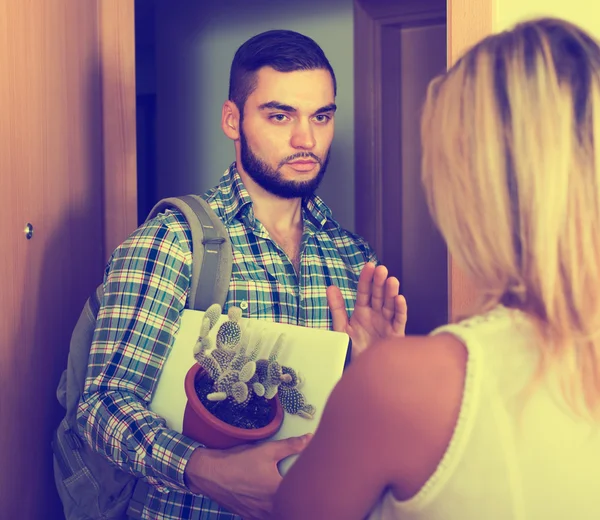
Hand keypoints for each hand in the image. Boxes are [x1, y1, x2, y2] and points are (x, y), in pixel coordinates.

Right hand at [184, 434, 311, 519]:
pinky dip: (270, 510)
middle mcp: (269, 509)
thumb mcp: (266, 450)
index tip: (312, 484)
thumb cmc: (237, 463)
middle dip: (296, 499)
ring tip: (284, 493)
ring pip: (277, 513)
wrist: (210, 474)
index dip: (307, 490)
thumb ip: (290, 446)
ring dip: (283, 506)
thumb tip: (308, 439)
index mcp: (277, 494)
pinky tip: (267, 500)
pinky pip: (265, 517)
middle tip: (300, 490)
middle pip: (289, 507)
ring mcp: (258, 515)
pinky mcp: (249, 516)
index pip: (300, 495)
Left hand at [327, 262, 406, 358]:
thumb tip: (330, 287)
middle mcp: (375, 314)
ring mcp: (386, 323)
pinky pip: (399, 320)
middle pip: (378, 295)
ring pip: (390, 305)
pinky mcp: (395, 334)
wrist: (362, 370)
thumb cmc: (352, 349)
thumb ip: (336, 307)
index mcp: (362, 311)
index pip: (364, 291)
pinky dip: (400, 310)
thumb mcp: (341, 327)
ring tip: (392, 280)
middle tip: (381, 270)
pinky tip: (399, 299)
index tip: (369, 266)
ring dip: (391, 292)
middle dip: (380, 282)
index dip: (366, 279)